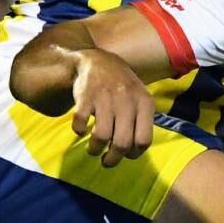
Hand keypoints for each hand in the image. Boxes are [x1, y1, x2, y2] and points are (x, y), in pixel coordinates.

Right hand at [70, 49, 154, 166]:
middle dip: (113, 159)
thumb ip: (141, 122)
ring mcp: (106, 98)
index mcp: (145, 103)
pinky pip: (80, 123)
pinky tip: (80, 130)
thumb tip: (133, 152)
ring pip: (102, 137)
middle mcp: (127, 101)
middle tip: (107, 161)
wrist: (99, 61)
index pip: (144, 140)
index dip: (134, 154)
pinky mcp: (85, 97)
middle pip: (123, 143)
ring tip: (93, 150)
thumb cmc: (123, 86)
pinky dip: (78, 131)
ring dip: (95, 150)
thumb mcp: (140, 99)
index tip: (126, 155)